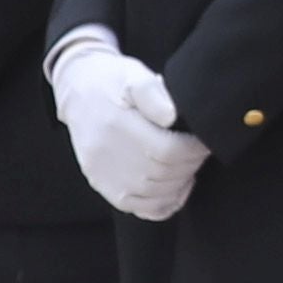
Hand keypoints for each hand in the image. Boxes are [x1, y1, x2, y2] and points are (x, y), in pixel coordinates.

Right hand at [51, 45, 209, 219]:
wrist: (76, 90)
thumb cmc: (112, 80)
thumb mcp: (133, 74)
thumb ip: (152, 93)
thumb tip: (171, 115)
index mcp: (117, 125)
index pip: (167, 150)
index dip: (194, 149)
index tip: (205, 140)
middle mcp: (106, 155)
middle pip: (162, 174)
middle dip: (190, 164)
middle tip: (200, 151)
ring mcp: (102, 174)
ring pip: (152, 194)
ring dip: (180, 183)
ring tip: (189, 165)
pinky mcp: (101, 184)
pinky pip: (137, 207)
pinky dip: (163, 203)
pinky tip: (176, 188)